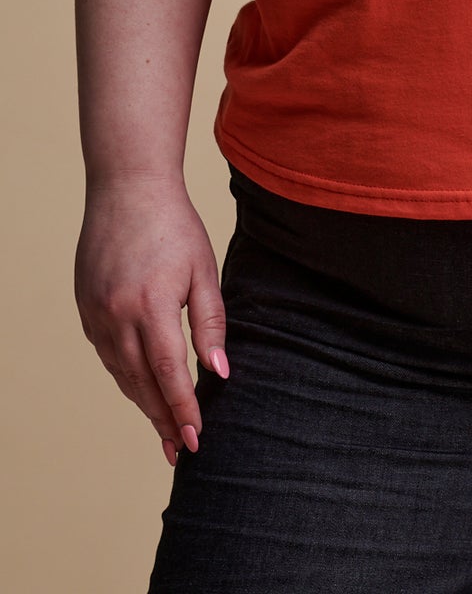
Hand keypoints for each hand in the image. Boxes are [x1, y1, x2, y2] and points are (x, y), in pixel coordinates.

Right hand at [75, 174, 228, 465]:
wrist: (127, 190)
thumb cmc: (175, 226)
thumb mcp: (204, 270)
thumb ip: (211, 323)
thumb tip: (218, 372)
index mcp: (151, 306)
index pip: (168, 373)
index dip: (182, 409)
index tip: (195, 438)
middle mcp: (117, 316)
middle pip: (141, 383)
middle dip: (162, 419)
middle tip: (179, 449)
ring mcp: (96, 314)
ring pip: (121, 373)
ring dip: (143, 403)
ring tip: (163, 428)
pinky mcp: (86, 308)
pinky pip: (107, 354)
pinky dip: (125, 375)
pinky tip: (140, 387)